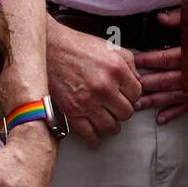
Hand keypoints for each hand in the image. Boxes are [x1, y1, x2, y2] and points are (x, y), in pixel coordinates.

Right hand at [46, 20, 140, 144]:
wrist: (50, 49)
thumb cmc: (78, 47)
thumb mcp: (111, 48)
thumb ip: (129, 64)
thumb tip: (137, 81)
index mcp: (116, 69)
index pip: (137, 93)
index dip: (133, 95)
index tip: (128, 96)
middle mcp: (104, 87)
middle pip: (126, 112)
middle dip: (124, 110)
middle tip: (119, 108)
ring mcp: (87, 101)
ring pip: (110, 126)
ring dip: (112, 126)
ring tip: (111, 123)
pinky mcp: (71, 111)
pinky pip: (88, 133)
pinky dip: (94, 139)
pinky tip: (96, 138)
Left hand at [134, 9, 187, 124]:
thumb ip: (183, 17)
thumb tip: (159, 18)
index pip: (168, 58)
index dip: (150, 60)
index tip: (134, 61)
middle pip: (169, 80)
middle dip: (148, 84)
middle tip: (129, 89)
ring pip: (177, 95)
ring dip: (157, 101)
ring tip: (138, 106)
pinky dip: (177, 112)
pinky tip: (161, 118)